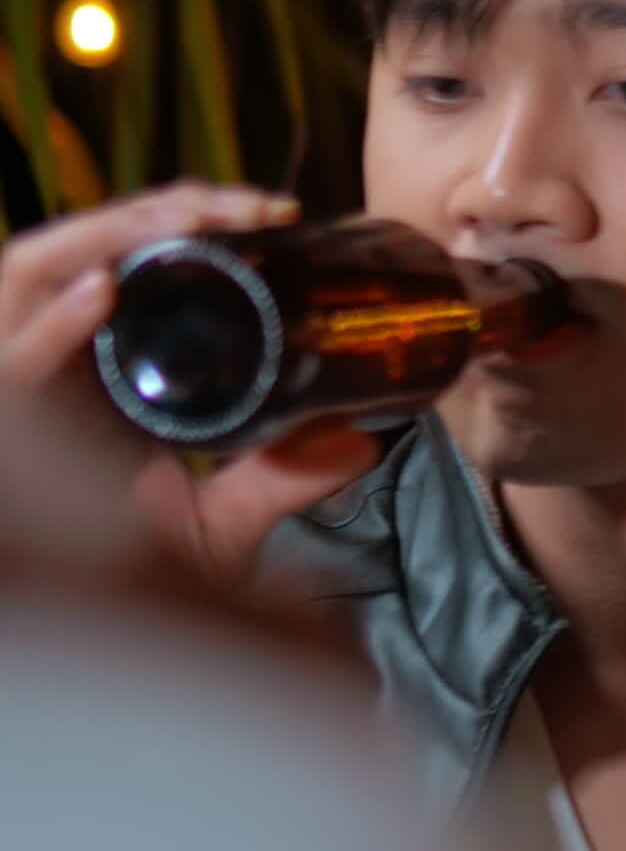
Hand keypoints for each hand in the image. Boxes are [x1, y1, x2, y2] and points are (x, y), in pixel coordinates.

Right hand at [0, 182, 387, 580]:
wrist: (88, 645)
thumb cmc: (127, 578)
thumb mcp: (216, 525)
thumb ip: (280, 483)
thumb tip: (365, 441)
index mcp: (101, 370)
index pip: (131, 263)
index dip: (192, 222)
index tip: (279, 214)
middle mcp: (52, 364)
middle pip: (88, 253)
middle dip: (165, 212)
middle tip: (255, 205)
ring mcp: (20, 382)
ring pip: (34, 274)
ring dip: (114, 235)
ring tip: (193, 217)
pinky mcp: (4, 413)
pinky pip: (9, 361)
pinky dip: (51, 326)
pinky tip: (104, 293)